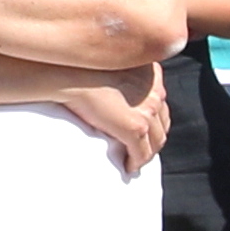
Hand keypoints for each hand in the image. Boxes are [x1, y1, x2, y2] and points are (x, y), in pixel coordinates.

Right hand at [55, 70, 170, 163]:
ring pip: (156, 141)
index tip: (144, 128)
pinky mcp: (135, 126)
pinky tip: (127, 167)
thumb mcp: (109, 64)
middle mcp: (154, 92)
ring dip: (146, 153)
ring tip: (133, 160)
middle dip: (152, 139)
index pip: (160, 103)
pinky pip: (141, 153)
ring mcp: (147, 110)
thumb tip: (113, 88)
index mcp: (150, 75)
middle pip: (161, 124)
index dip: (153, 120)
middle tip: (140, 149)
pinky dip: (135, 163)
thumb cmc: (78, 65)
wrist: (68, 69)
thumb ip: (120, 75)